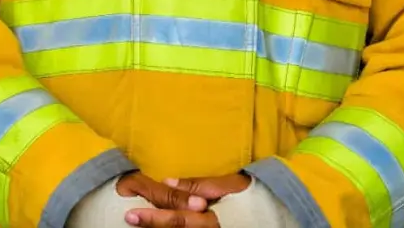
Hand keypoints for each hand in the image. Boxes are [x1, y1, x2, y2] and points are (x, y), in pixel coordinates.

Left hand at [123, 174, 251, 226]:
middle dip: (153, 225)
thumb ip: (197, 186)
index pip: (180, 218)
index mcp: (213, 218)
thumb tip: (168, 182)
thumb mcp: (226, 186)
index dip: (155, 217)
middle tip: (129, 219)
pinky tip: (156, 227)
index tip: (133, 213)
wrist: (274, 212)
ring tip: (138, 225)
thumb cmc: (250, 195)